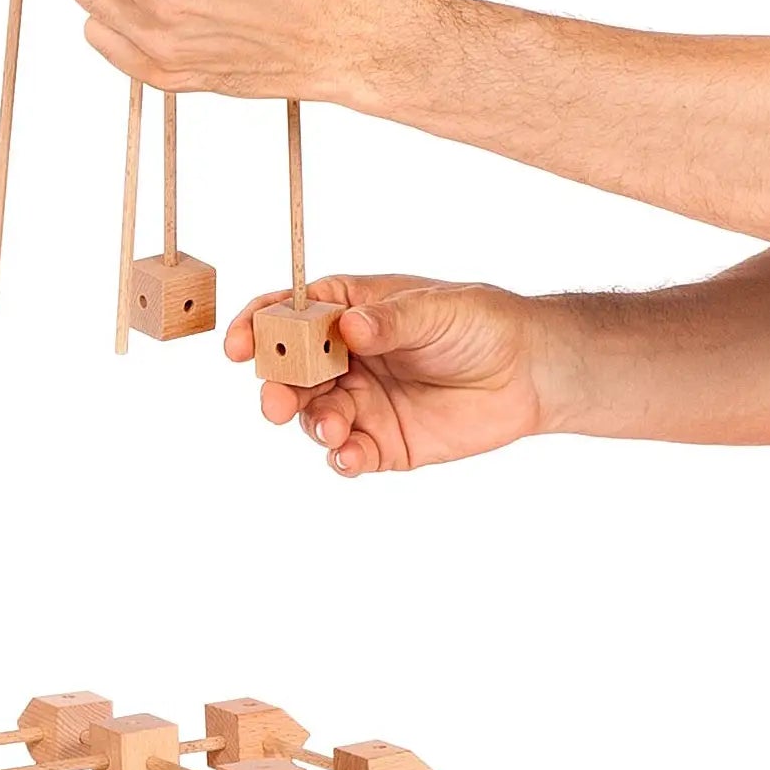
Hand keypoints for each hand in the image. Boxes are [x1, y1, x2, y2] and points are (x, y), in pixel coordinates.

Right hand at [224, 276, 551, 476]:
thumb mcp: (438, 309)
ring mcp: (363, 401)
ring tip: (335, 427)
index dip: (259, 325)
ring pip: (315, 416)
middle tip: (277, 402)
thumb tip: (349, 326)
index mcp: (350, 311)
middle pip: (292, 372)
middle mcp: (347, 358)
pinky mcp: (385, 442)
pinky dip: (342, 459)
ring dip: (313, 424)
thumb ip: (391, 320)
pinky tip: (349, 456)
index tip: (239, 344)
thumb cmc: (482, 323)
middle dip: (277, 387)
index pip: (291, 313)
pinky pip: (349, 454)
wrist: (530, 372)